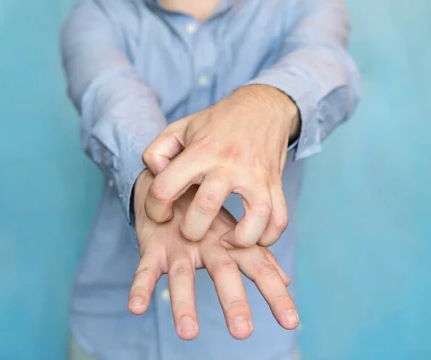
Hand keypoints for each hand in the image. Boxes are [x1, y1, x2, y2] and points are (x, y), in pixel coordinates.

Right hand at [128, 170, 298, 340]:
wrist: (174, 181)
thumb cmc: (209, 217)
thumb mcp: (234, 236)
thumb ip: (258, 259)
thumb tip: (286, 281)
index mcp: (231, 242)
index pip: (258, 268)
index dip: (275, 294)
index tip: (291, 322)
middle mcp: (208, 243)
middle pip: (223, 271)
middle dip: (233, 300)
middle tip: (242, 331)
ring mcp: (179, 245)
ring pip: (182, 274)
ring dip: (184, 302)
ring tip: (188, 333)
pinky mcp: (153, 246)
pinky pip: (145, 268)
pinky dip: (140, 286)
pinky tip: (136, 307)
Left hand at [142, 85, 299, 247]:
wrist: (262, 107)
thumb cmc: (216, 123)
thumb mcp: (179, 128)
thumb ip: (157, 152)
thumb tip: (158, 179)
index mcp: (200, 151)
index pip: (165, 187)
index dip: (155, 209)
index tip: (161, 214)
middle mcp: (229, 164)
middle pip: (206, 207)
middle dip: (191, 230)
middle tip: (190, 231)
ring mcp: (256, 176)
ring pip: (255, 217)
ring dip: (238, 239)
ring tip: (225, 241)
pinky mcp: (275, 184)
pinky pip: (279, 219)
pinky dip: (269, 236)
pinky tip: (252, 236)